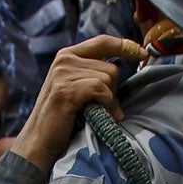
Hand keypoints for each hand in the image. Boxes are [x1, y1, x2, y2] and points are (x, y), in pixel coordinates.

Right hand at [10, 35, 144, 169]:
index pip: (103, 41)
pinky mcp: (66, 90)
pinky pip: (99, 89)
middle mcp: (65, 60)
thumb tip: (124, 70)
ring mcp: (63, 73)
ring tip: (100, 114)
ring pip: (107, 79)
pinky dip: (104, 105)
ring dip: (109, 101)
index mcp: (68, 56)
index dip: (126, 46)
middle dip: (114, 91)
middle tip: (105, 108)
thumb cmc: (62, 119)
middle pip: (110, 67)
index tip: (143, 55)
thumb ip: (93, 74)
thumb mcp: (76, 88)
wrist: (39, 141)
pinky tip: (98, 115)